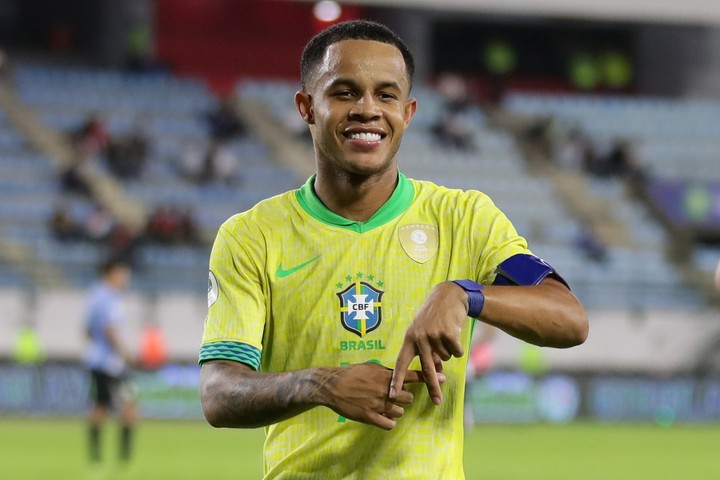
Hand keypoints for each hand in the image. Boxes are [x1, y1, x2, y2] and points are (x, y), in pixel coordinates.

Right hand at [315, 362, 430, 429]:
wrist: (332, 386)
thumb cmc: (351, 374)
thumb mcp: (370, 367)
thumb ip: (387, 372)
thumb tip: (399, 374)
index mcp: (385, 375)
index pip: (412, 375)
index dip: (428, 378)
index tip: (442, 379)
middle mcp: (384, 389)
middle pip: (409, 398)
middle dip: (404, 399)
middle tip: (394, 397)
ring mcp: (377, 403)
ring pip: (400, 412)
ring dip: (395, 411)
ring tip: (384, 406)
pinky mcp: (370, 416)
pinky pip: (389, 424)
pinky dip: (389, 421)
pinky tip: (383, 417)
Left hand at [389, 281, 468, 404]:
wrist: (448, 296)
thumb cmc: (435, 317)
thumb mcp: (425, 332)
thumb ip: (427, 351)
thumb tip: (436, 371)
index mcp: (409, 338)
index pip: (400, 363)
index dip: (396, 380)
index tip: (391, 395)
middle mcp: (419, 338)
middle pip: (426, 369)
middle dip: (432, 387)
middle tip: (437, 402)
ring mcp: (433, 335)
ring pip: (446, 358)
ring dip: (449, 351)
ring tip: (446, 334)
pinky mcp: (448, 333)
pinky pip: (457, 352)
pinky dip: (459, 347)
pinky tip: (454, 332)